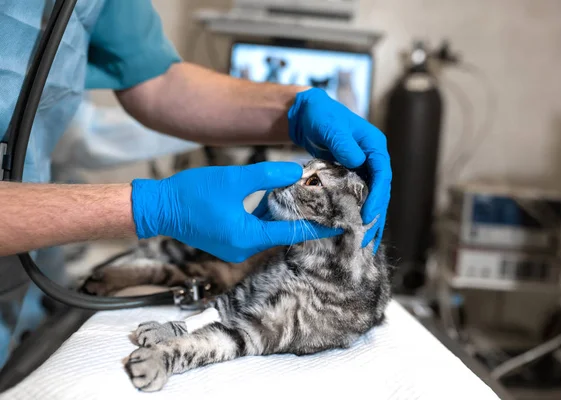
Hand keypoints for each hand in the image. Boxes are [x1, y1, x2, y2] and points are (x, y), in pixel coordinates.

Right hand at [131, 162, 340, 262]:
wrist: (158, 207)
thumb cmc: (192, 193)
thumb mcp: (234, 179)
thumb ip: (267, 175)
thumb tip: (296, 172)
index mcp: (248, 237)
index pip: (293, 233)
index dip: (318, 227)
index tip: (341, 224)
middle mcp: (245, 248)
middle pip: (283, 234)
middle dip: (304, 219)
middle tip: (326, 204)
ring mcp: (236, 246)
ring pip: (270, 231)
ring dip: (285, 216)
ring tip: (307, 199)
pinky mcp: (229, 240)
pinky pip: (256, 230)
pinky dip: (268, 217)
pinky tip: (277, 199)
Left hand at [288, 88, 390, 250]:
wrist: (307, 115)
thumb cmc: (320, 116)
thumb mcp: (330, 126)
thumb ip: (342, 143)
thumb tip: (357, 161)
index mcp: (374, 146)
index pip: (383, 175)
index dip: (378, 197)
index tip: (368, 216)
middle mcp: (373, 159)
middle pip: (380, 192)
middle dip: (375, 217)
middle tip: (366, 240)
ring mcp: (363, 169)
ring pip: (371, 199)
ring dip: (369, 222)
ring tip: (364, 245)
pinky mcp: (351, 177)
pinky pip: (358, 199)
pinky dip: (356, 215)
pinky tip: (354, 233)